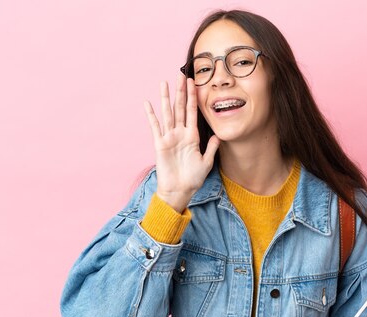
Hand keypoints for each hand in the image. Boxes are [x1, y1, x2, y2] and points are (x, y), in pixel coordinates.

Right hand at [144, 74, 219, 211]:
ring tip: (164, 83)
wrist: (179, 191)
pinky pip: (155, 127)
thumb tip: (218, 136)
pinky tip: (148, 103)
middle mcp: (180, 134)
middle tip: (181, 75)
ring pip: (168, 113)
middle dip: (181, 92)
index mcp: (192, 136)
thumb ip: (211, 148)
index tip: (195, 83)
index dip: (194, 97)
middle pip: (180, 108)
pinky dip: (151, 115)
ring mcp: (169, 137)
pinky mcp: (160, 144)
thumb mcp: (206, 163)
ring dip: (166, 98)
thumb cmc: (192, 179)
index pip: (193, 112)